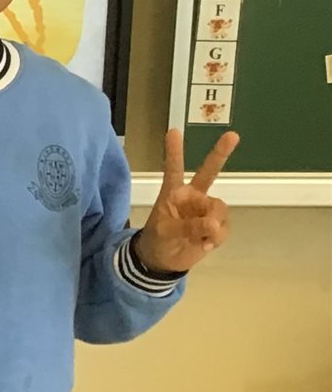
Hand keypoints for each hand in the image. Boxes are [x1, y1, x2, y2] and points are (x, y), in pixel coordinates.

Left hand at [135, 129, 236, 272]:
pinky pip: (224, 228)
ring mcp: (206, 210)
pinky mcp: (217, 225)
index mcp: (173, 193)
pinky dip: (216, 238)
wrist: (164, 261)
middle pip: (209, 172)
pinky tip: (204, 243)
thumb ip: (188, 226)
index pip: (174, 169)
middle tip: (233, 135)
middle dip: (220, 153)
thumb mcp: (165, 233)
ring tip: (199, 236)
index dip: (174, 151)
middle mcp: (192, 196)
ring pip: (219, 208)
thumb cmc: (158, 239)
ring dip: (212, 224)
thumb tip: (214, 224)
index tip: (173, 130)